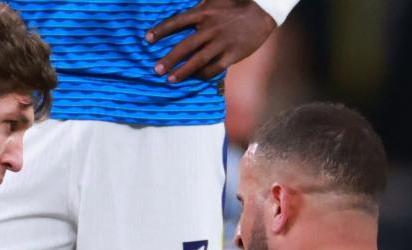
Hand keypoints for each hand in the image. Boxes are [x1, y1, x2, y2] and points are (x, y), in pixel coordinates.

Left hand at [146, 0, 276, 82]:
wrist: (263, 12)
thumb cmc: (236, 4)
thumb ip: (198, 5)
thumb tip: (181, 11)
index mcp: (204, 12)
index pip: (177, 22)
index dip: (161, 30)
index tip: (147, 39)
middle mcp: (210, 28)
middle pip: (184, 46)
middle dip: (168, 59)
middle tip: (156, 70)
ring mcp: (221, 43)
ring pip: (197, 61)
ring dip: (182, 72)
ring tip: (170, 80)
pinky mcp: (232, 54)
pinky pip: (214, 68)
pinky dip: (203, 75)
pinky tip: (194, 78)